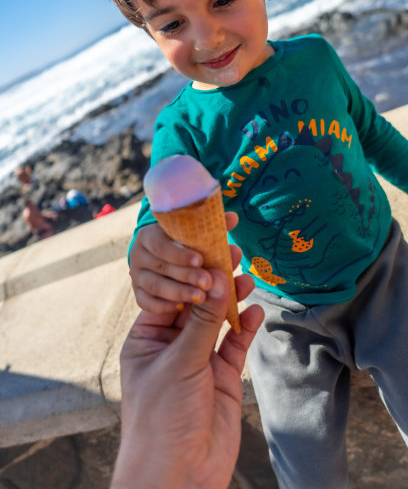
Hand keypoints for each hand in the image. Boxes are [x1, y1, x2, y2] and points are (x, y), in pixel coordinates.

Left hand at [112, 249, 263, 488]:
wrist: (179, 475)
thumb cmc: (162, 418)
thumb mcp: (180, 363)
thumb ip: (203, 322)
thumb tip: (217, 279)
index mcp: (148, 337)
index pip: (170, 294)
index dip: (189, 271)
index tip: (206, 247)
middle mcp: (173, 345)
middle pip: (195, 304)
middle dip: (213, 280)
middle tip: (231, 253)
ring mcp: (199, 360)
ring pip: (217, 321)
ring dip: (231, 299)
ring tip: (246, 276)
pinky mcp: (222, 376)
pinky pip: (235, 344)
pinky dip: (245, 326)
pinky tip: (255, 309)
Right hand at [129, 212, 238, 313]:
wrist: (171, 261)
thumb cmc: (189, 246)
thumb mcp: (198, 239)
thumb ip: (213, 232)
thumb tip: (233, 217)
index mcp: (151, 235)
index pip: (160, 243)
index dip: (179, 253)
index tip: (200, 260)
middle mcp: (140, 255)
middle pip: (161, 266)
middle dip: (186, 275)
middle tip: (207, 281)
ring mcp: (138, 276)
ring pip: (154, 286)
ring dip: (179, 291)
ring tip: (201, 296)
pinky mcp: (139, 295)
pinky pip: (146, 302)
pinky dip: (163, 305)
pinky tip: (182, 306)